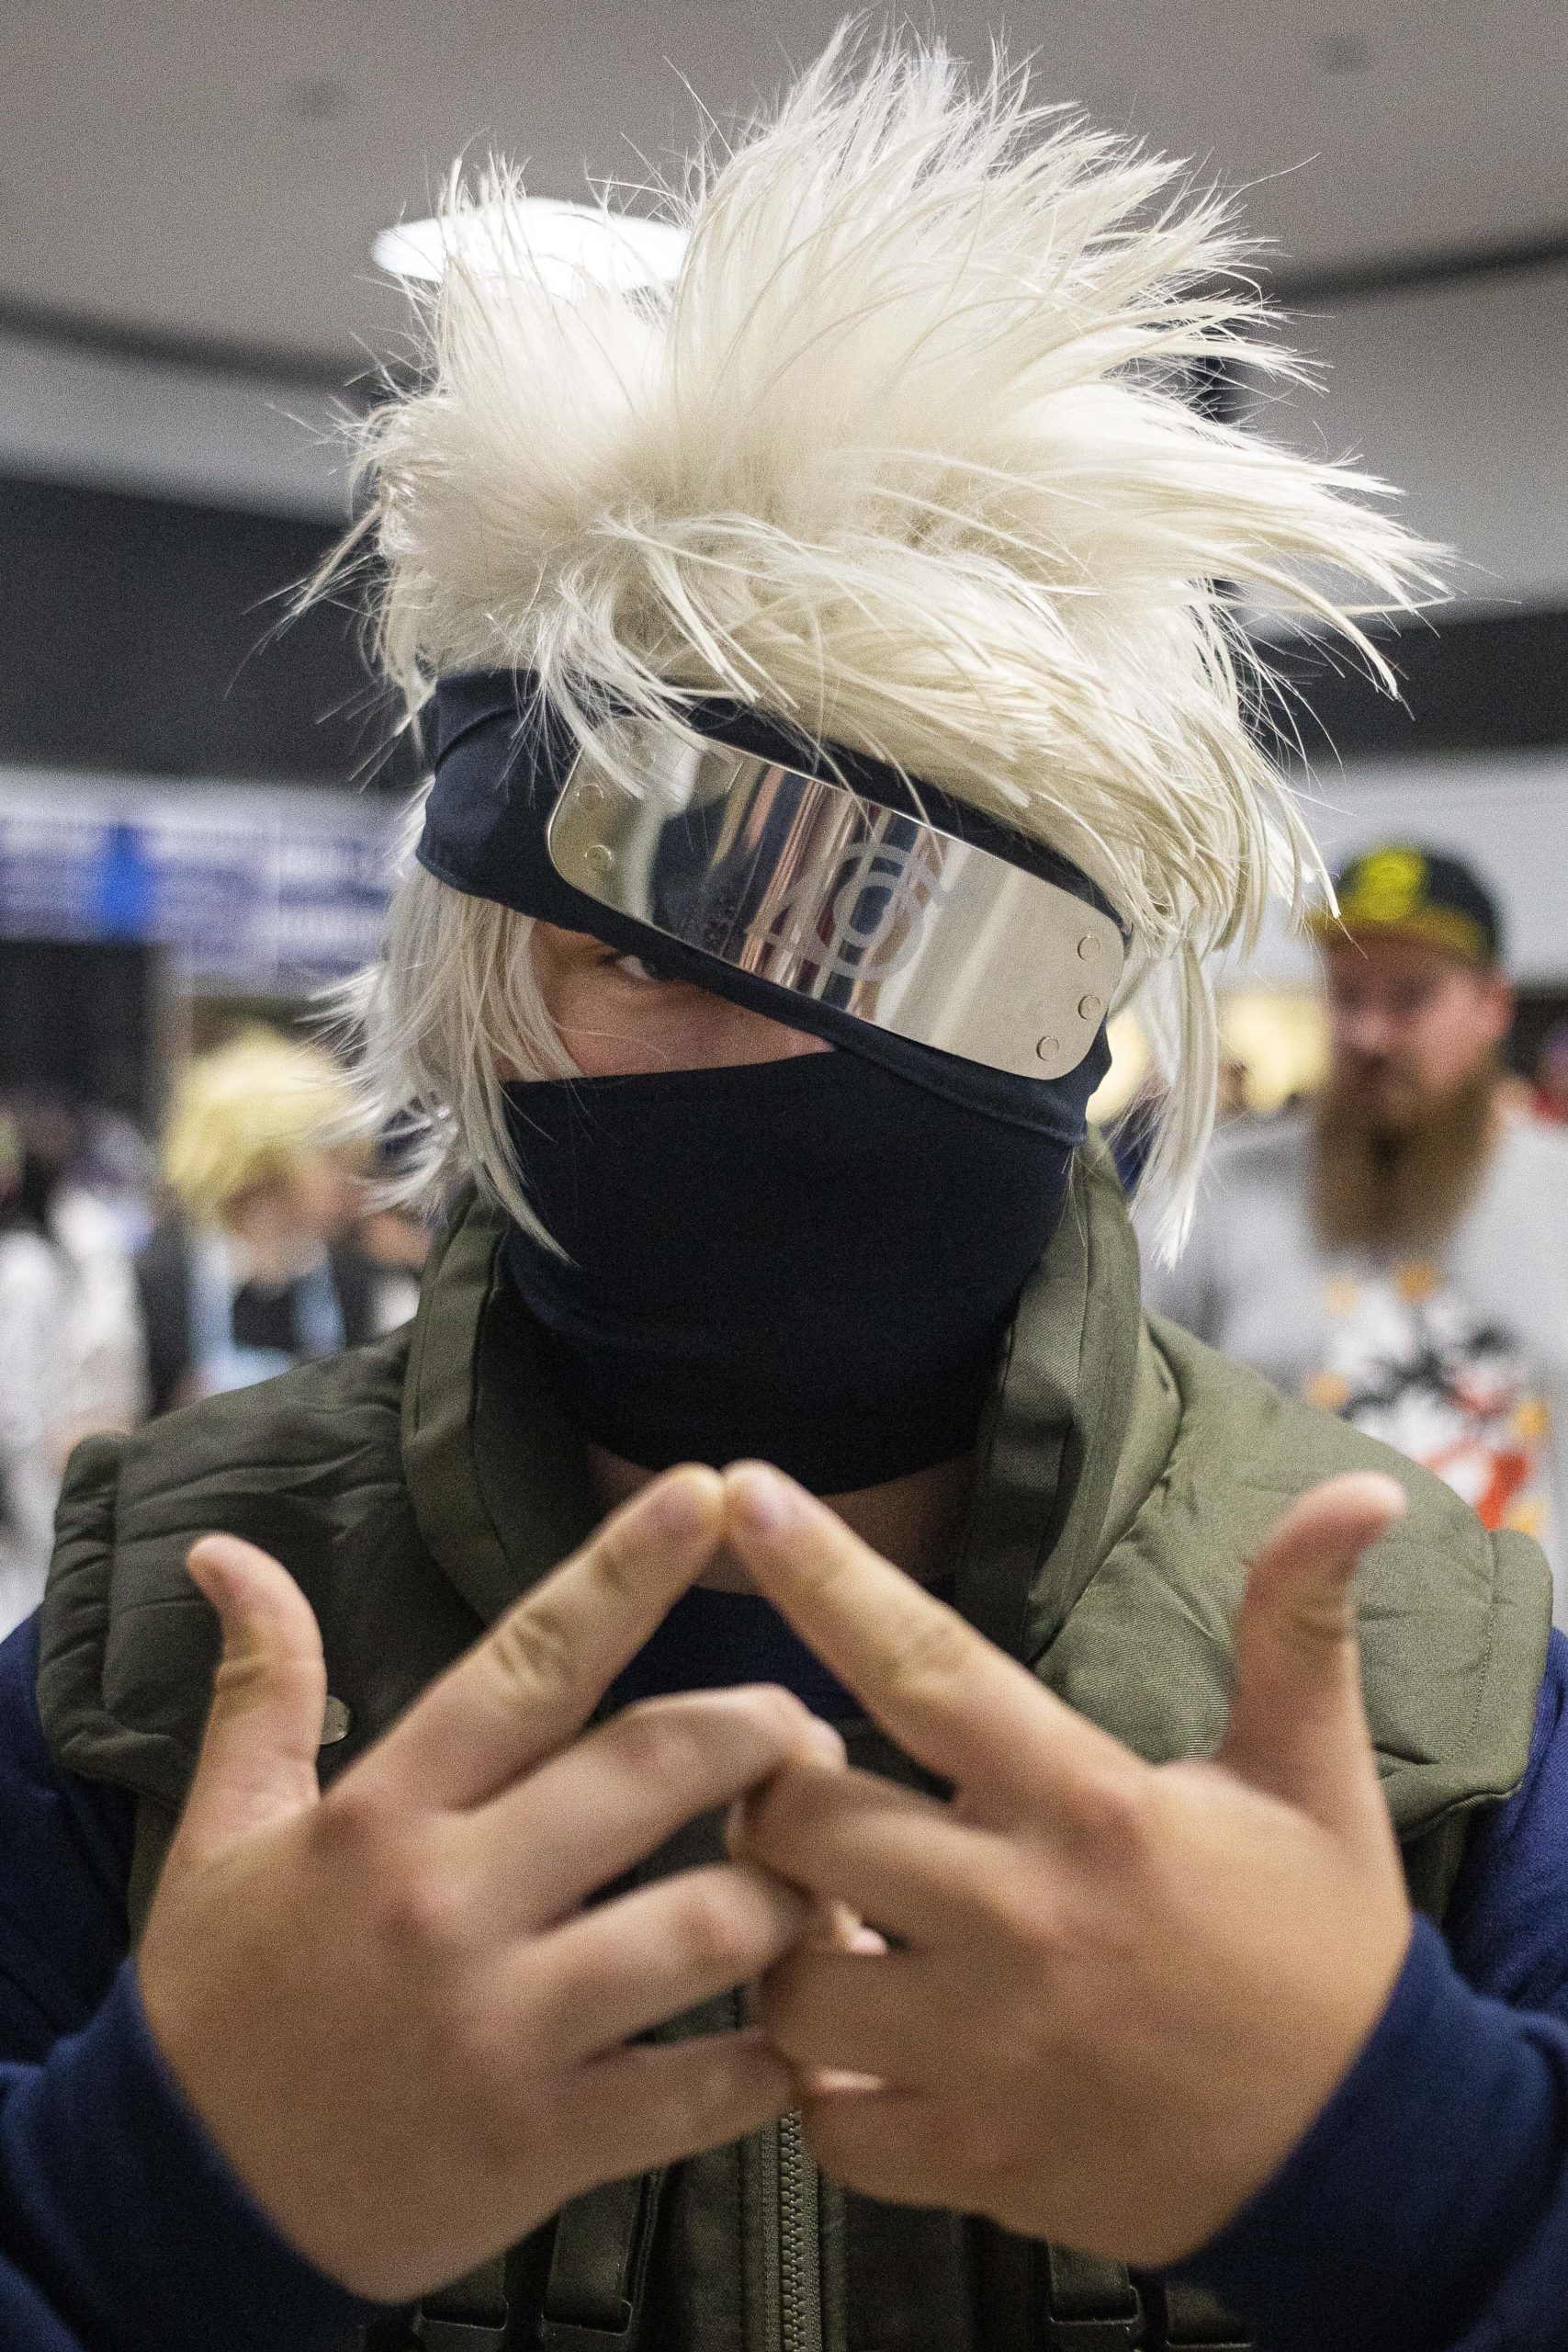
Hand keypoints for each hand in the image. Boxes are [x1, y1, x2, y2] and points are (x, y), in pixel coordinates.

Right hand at [139, 1466, 835, 2300]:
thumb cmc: (218, 2003)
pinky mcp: (544, 2146)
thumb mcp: (223, 1831)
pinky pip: (706, 2089)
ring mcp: (504, 2028)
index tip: (707, 1491)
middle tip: (808, 1734)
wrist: (178, 2205)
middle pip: (657, 1770)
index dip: (627, 1569)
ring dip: (793, 1895)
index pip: (531, 1662)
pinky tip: (794, 2034)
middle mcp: (450, 1903)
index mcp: (385, 1812)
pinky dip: (773, 2059)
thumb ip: (264, 1685)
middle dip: (764, 1732)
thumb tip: (230, 1551)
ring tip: (819, 1883)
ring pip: (712, 1926)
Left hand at [724, 1462, 1412, 2265]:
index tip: (747, 1496)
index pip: (928, 1667)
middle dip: (772, 1793)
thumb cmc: (1321, 1948)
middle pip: (804, 1825)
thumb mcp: (1315, 1774)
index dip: (827, 1579)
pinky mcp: (973, 2164)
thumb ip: (1297, 1623)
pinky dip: (819, 2081)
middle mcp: (1023, 1922)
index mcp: (1093, 1807)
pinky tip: (858, 2040)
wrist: (1372, 2159)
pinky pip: (823, 2121)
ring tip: (827, 1915)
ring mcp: (989, 2055)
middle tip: (801, 1786)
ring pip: (787, 1983)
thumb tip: (1357, 1491)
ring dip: (782, 1942)